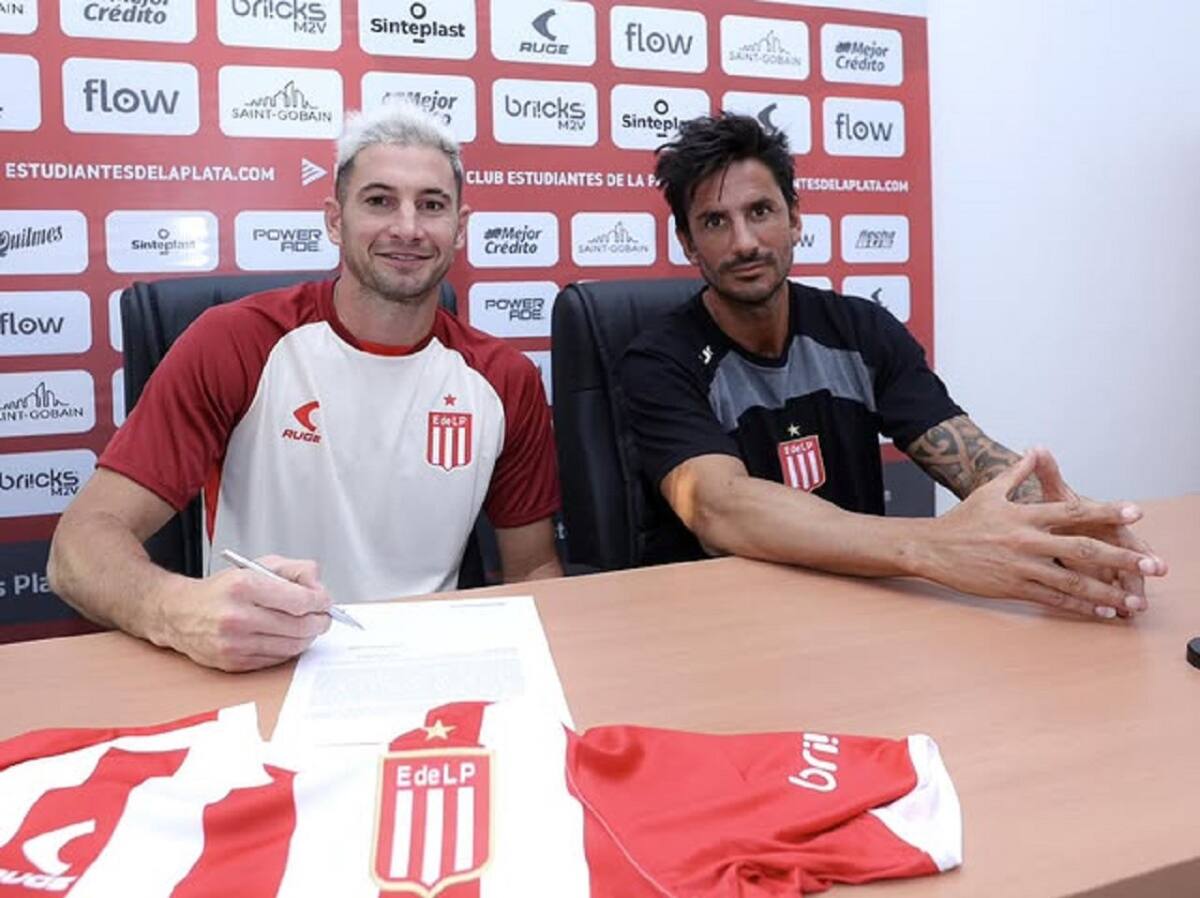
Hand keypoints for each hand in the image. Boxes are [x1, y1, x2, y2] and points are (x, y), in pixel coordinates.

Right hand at [158, 555, 331, 671]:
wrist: (179, 613)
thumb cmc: (221, 589)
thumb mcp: (257, 566)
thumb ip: (295, 571)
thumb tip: (319, 588)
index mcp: (244, 586)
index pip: (300, 600)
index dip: (321, 601)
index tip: (325, 601)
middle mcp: (237, 616)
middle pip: (300, 626)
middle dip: (320, 621)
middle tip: (323, 616)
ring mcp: (235, 643)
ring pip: (292, 646)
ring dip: (307, 637)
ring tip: (306, 626)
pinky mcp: (234, 663)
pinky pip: (277, 659)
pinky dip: (288, 649)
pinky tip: (286, 637)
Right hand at [924, 449, 1158, 617]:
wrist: (931, 548)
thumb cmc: (961, 520)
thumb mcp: (989, 491)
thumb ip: (1017, 472)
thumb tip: (1036, 451)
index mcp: (1024, 515)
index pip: (1073, 511)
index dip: (1106, 511)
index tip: (1136, 512)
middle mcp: (1026, 541)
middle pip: (1083, 549)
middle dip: (1123, 557)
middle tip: (1154, 565)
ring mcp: (1020, 567)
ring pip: (1072, 581)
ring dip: (1108, 592)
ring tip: (1135, 601)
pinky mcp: (1013, 588)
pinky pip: (1053, 599)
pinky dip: (1080, 606)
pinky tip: (1101, 611)